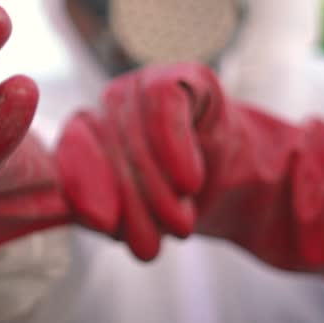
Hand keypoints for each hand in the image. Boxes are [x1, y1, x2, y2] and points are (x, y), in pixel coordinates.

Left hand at [56, 63, 323, 301]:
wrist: (252, 192)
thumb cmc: (185, 206)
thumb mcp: (139, 219)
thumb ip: (107, 213)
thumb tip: (90, 215)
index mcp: (90, 137)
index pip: (71, 153)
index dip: (83, 186)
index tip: (103, 224)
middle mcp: (110, 106)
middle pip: (102, 144)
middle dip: (127, 201)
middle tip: (152, 247)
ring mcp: (144, 85)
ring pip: (130, 124)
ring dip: (153, 183)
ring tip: (179, 225)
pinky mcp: (183, 74)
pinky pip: (164, 100)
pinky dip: (174, 143)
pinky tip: (191, 180)